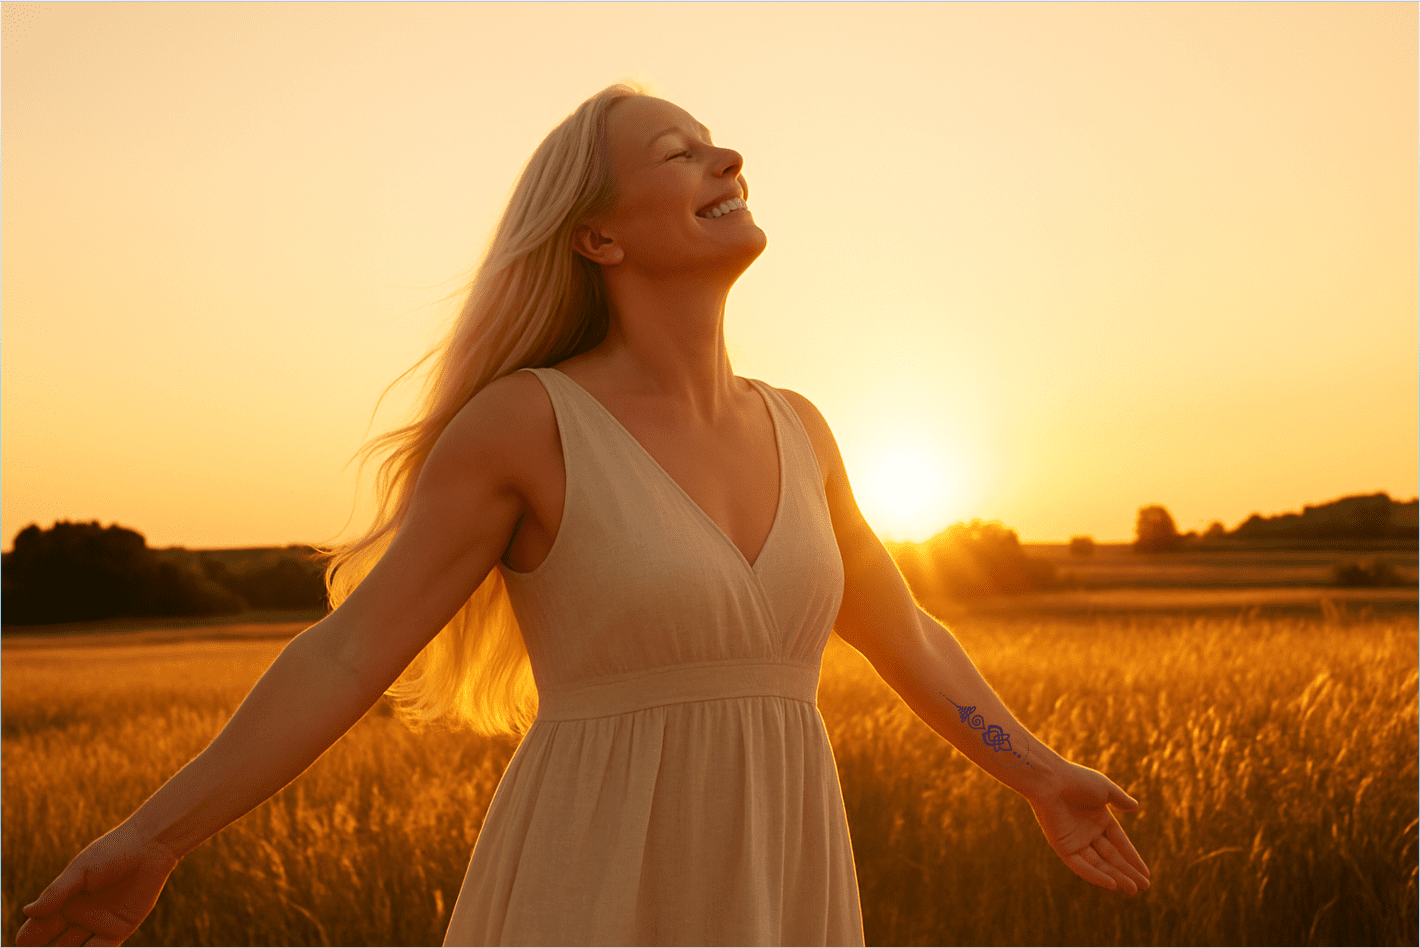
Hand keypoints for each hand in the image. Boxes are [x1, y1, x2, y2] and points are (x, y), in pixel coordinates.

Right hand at [16, 823, 178, 946]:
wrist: (151, 847)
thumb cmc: (113, 852)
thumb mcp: (81, 870)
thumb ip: (57, 892)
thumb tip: (27, 911)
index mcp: (64, 900)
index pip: (39, 927)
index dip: (28, 939)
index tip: (21, 947)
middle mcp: (78, 915)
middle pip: (54, 943)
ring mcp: (98, 923)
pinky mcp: (119, 929)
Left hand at [1027, 761, 1150, 893]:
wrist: (1049, 780)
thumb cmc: (1076, 779)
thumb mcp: (1104, 788)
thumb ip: (1119, 799)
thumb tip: (1135, 806)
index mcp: (1098, 818)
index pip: (1120, 843)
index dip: (1132, 858)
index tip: (1146, 873)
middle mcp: (1087, 831)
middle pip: (1111, 857)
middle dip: (1128, 872)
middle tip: (1144, 887)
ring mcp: (1075, 841)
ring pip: (1099, 864)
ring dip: (1116, 877)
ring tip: (1133, 890)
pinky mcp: (1062, 847)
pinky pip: (1081, 866)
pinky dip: (1095, 876)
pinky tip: (1112, 885)